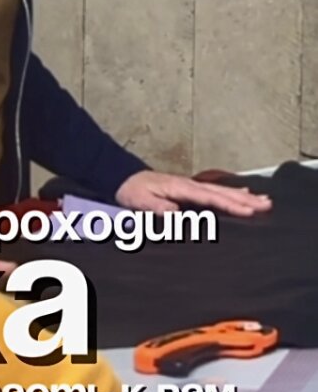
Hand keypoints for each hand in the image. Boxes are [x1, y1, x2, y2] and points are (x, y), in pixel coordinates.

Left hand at [115, 170, 271, 216]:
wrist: (123, 178)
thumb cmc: (133, 191)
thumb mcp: (140, 201)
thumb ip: (157, 208)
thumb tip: (176, 213)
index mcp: (181, 188)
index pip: (210, 198)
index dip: (230, 205)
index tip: (249, 211)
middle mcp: (190, 185)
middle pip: (222, 192)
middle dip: (245, 199)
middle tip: (267, 205)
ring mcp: (191, 186)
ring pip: (222, 191)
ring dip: (243, 195)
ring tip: (263, 200)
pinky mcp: (190, 190)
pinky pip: (216, 192)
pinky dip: (231, 193)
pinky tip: (243, 194)